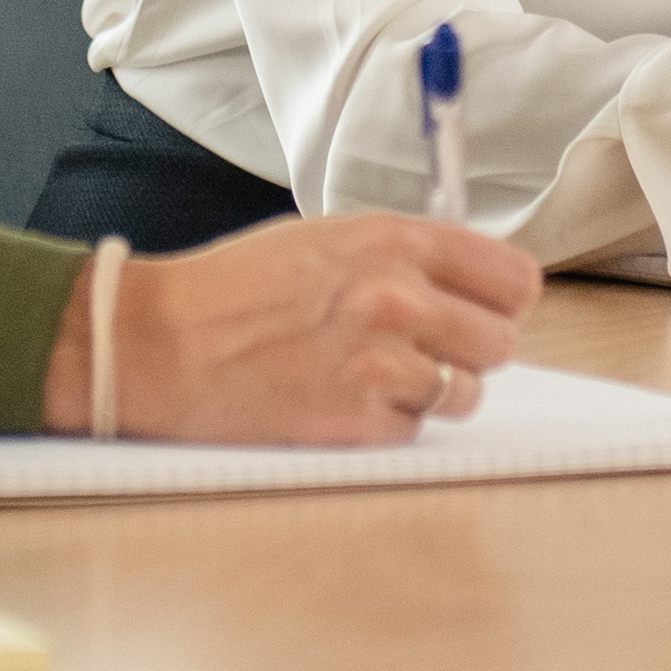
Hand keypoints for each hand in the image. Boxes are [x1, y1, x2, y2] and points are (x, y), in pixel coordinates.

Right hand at [45, 216, 540, 443]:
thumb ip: (400, 256)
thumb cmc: (231, 289)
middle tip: (427, 348)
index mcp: (393, 242)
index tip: (489, 309)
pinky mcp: (360, 421)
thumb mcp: (324, 239)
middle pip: (501, 340)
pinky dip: (387, 422)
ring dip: (432, 391)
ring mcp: (382, 362)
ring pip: (465, 393)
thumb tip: (464, 285)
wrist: (157, 344)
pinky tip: (342, 399)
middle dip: (470, 348)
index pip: (513, 277)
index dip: (504, 299)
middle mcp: (397, 298)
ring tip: (375, 374)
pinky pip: (415, 431)